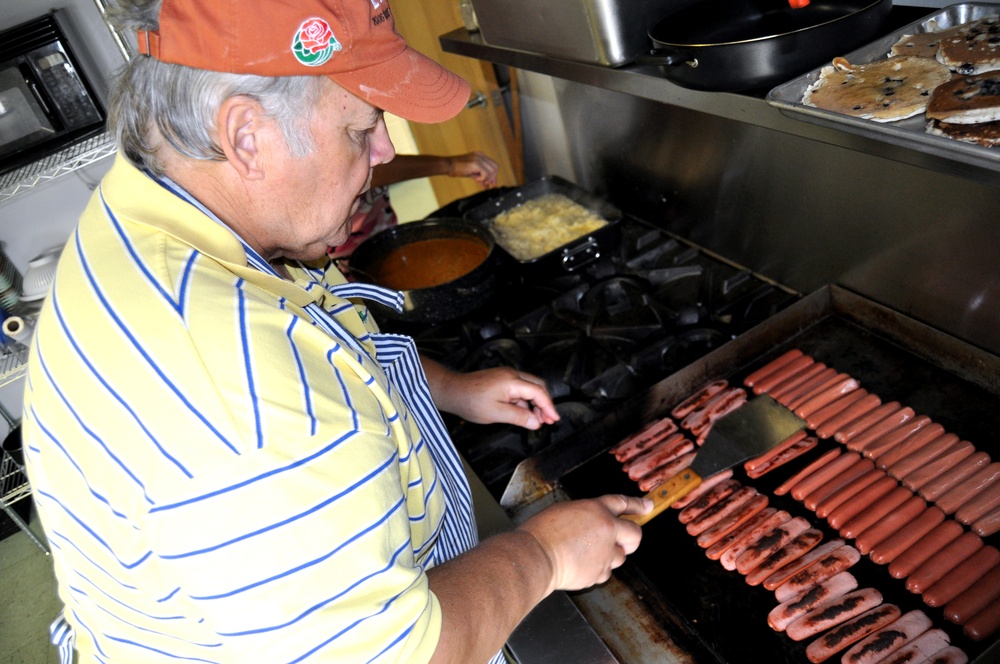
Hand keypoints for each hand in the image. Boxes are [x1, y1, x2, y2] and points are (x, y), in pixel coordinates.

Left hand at [430, 366, 559, 429]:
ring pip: (529, 388)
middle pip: (537, 387)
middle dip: (545, 403)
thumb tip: (536, 422)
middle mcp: (512, 375)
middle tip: (548, 420)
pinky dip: (525, 402)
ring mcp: (507, 376)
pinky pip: (519, 390)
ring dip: (535, 404)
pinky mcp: (502, 380)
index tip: (554, 419)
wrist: (452, 391)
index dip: (549, 406)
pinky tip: (524, 414)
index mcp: (512, 381)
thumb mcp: (496, 413)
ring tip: (537, 420)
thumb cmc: (470, 401)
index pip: (538, 392)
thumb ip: (519, 417)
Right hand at [448, 151, 498, 187]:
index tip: (493, 184)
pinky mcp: (476, 163)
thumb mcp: (472, 174)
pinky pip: (486, 173)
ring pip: (492, 170)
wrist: (448, 165)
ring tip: (478, 180)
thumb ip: (481, 178)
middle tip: (486, 184)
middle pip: (495, 167)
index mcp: (481, 156)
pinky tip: (475, 178)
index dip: (494, 175)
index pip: (493, 165)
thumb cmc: (457, 169)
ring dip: (486, 178)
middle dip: (492, 178)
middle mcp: (481, 155)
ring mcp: (479, 158)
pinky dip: (482, 178)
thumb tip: (487, 186)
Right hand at [518, 495, 650, 592]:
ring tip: (586, 554)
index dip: (638, 504)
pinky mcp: (599, 572)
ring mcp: (605, 553)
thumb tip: (593, 522)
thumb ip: (587, 515)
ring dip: (609, 556)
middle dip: (632, 538)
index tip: (648, 505)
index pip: (623, 503)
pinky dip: (597, 570)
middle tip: (624, 540)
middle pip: (635, 534)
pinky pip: (605, 573)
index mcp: (596, 509)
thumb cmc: (543, 532)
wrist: (536, 556)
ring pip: (620, 557)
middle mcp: (607, 530)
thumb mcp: (566, 510)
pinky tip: (581, 565)